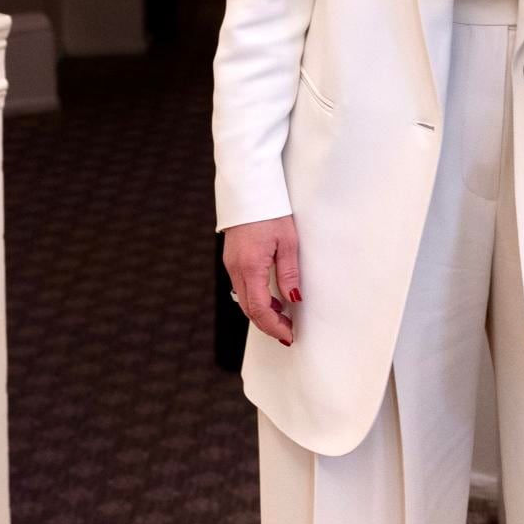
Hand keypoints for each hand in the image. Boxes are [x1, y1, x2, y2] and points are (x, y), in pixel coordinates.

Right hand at [222, 215, 301, 346]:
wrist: (249, 189)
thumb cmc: (270, 211)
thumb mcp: (287, 241)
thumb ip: (289, 272)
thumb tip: (293, 299)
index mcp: (251, 266)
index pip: (259, 309)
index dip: (273, 326)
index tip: (288, 335)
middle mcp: (236, 269)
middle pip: (249, 309)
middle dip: (268, 324)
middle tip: (287, 331)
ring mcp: (231, 264)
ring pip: (244, 300)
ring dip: (261, 313)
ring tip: (282, 317)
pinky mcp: (231, 260)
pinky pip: (242, 287)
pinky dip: (255, 299)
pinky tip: (271, 298)